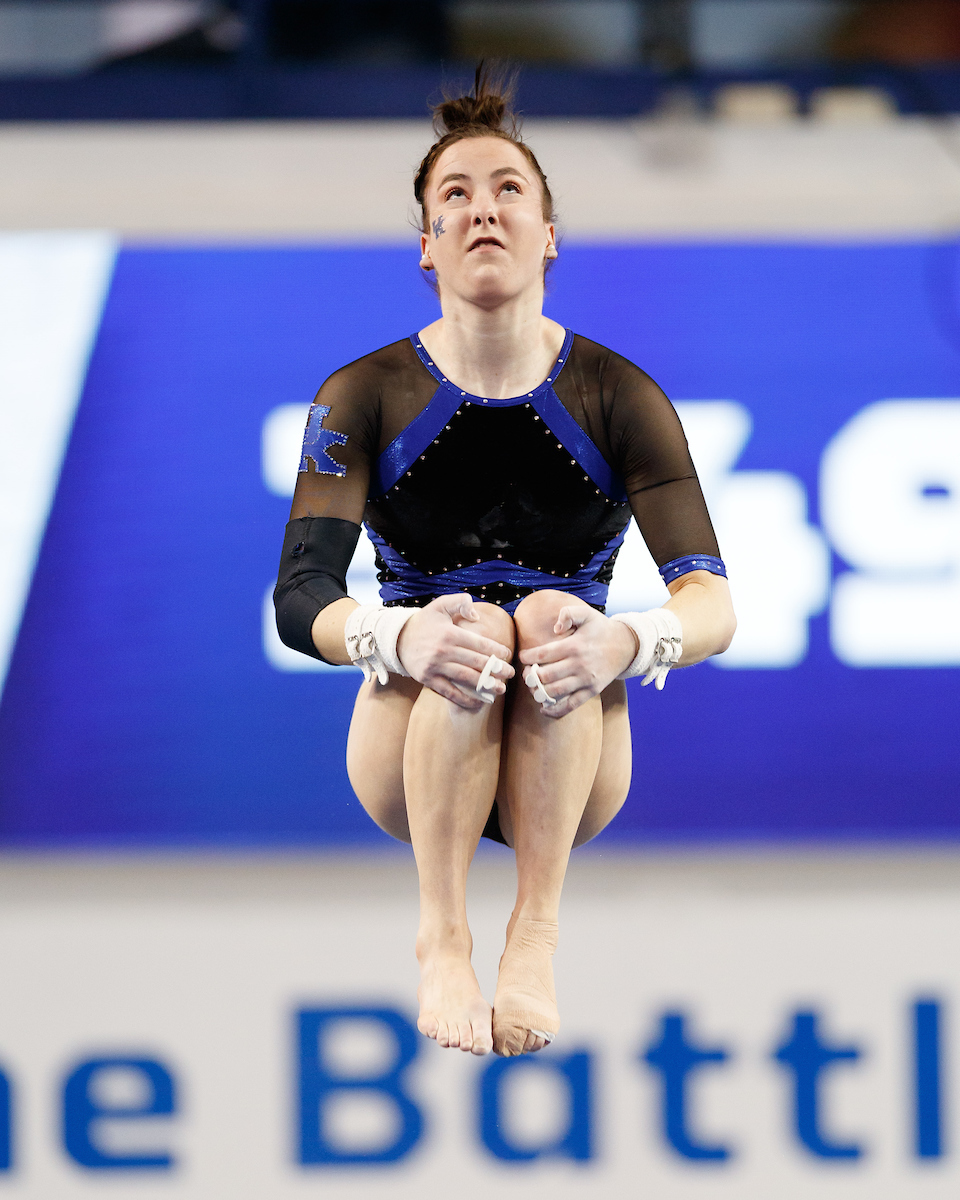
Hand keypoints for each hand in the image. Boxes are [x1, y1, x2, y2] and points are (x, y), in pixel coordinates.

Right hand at [397, 594, 514, 710]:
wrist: (396, 639)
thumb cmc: (424, 622)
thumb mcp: (440, 605)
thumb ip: (460, 602)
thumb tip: (477, 615)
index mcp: (450, 633)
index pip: (480, 643)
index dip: (496, 650)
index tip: (507, 655)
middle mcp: (443, 651)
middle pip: (476, 662)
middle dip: (496, 669)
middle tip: (510, 674)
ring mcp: (435, 667)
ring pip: (466, 678)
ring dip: (486, 685)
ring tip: (500, 689)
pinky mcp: (428, 679)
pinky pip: (449, 692)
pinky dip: (465, 699)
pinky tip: (479, 703)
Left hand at [519, 605, 637, 718]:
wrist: (625, 645)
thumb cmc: (600, 629)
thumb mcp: (586, 614)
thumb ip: (568, 613)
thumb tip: (555, 628)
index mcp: (573, 645)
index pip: (542, 654)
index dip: (527, 657)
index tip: (523, 657)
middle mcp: (579, 664)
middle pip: (545, 676)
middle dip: (530, 677)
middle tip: (527, 674)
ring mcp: (585, 680)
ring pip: (555, 692)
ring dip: (538, 692)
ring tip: (534, 687)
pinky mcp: (592, 691)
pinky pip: (571, 705)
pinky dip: (555, 710)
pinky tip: (543, 708)